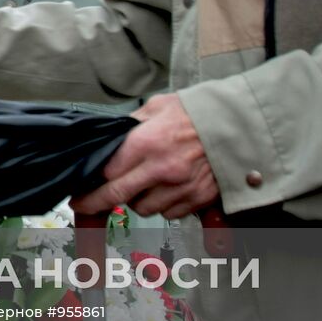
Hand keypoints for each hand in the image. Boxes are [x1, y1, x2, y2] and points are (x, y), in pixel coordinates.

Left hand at [71, 94, 218, 219]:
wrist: (240, 125)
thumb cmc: (198, 113)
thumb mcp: (158, 107)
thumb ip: (132, 124)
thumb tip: (111, 138)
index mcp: (148, 143)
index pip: (107, 172)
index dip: (90, 183)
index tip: (80, 188)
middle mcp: (163, 169)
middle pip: (118, 196)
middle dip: (96, 203)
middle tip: (85, 205)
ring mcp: (181, 187)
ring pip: (144, 209)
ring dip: (137, 200)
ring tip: (145, 183)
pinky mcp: (198, 199)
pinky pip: (169, 214)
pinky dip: (163, 205)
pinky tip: (168, 188)